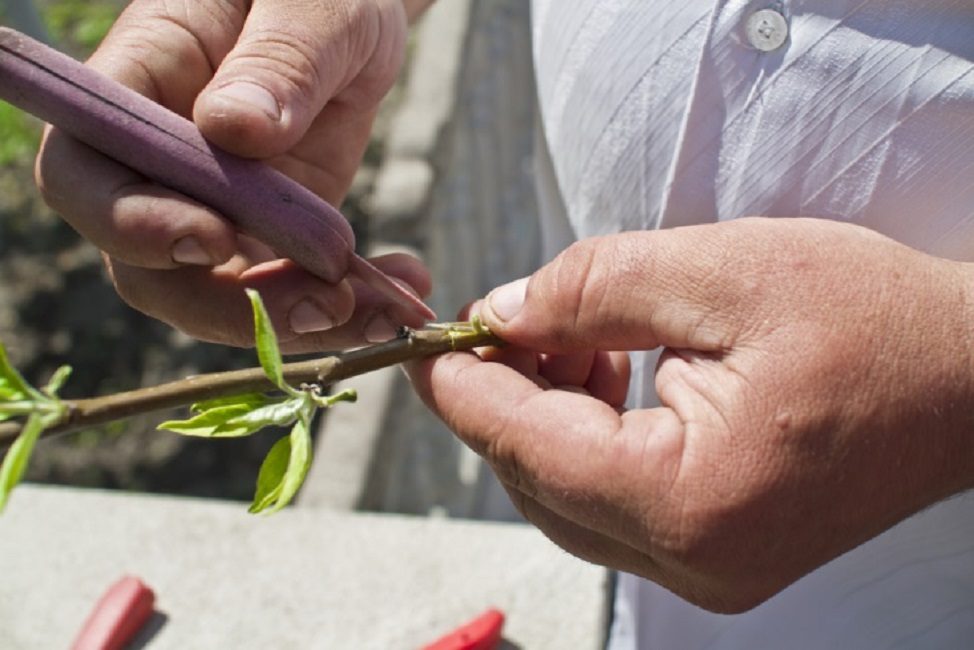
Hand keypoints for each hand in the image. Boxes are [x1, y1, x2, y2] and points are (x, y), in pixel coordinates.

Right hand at [35, 0, 428, 350]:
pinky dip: (343, 308)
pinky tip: (398, 294)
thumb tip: (235, 129)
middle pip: (150, 267)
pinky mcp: (268, 236)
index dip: (133, 224)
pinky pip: (286, 290)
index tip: (216, 240)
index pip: (86, 175)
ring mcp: (214, 208)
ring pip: (223, 298)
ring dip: (300, 322)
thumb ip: (278, 60)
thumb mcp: (313, 4)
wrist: (353, 14)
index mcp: (139, 86)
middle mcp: (162, 164)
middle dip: (236, 304)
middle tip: (330, 304)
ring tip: (386, 311)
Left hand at [407, 217, 973, 611]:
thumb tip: (502, 312)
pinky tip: (604, 373)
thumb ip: (592, 289)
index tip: (422, 343)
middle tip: (496, 320)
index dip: (462, 389)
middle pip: (539, 481)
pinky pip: (613, 501)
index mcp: (692, 501)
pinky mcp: (718, 553)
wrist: (972, 379)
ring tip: (568, 334)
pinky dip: (587, 438)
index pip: (529, 448)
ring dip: (544, 414)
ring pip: (569, 495)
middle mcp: (694, 562)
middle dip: (502, 397)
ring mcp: (708, 570)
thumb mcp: (723, 273)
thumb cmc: (873, 319)